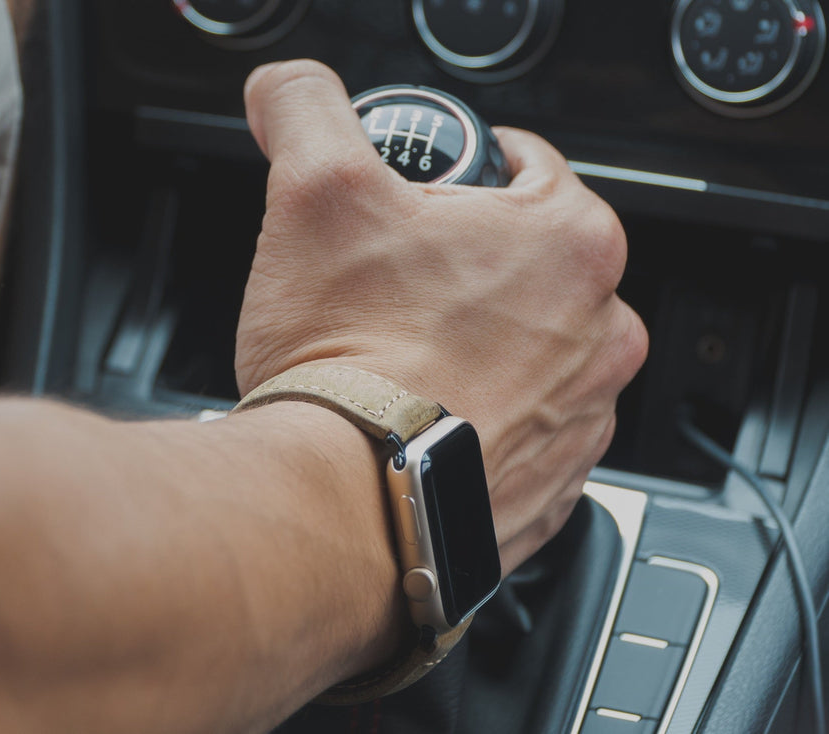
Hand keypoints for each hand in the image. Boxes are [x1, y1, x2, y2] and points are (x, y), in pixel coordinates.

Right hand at [236, 60, 647, 574]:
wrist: (343, 505)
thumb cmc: (347, 357)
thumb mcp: (312, 193)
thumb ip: (305, 111)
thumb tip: (286, 89)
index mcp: (569, 242)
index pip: (527, 168)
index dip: (465, 171)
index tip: (426, 197)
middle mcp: (600, 331)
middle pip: (528, 264)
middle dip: (467, 264)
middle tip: (395, 285)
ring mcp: (583, 417)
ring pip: (530, 350)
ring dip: (478, 345)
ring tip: (402, 360)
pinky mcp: (553, 486)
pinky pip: (521, 428)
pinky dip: (479, 418)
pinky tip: (420, 420)